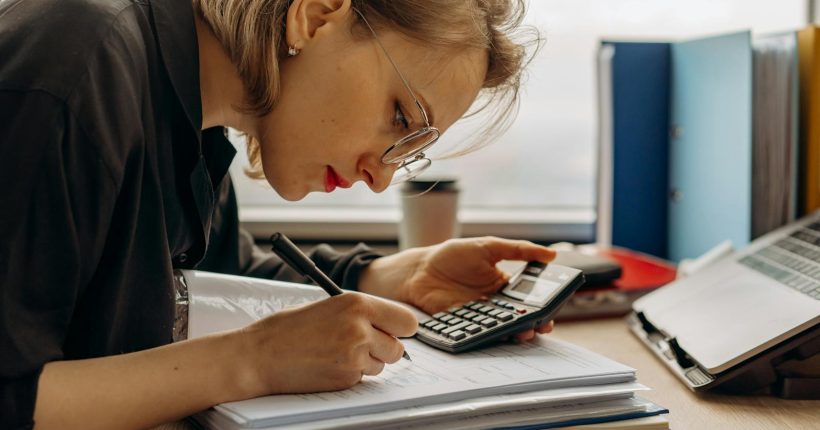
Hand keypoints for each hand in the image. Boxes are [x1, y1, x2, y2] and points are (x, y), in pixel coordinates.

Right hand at [236, 292, 416, 395]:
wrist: (259, 356)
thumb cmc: (287, 329)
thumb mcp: (329, 306)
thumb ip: (360, 313)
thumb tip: (387, 324)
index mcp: (357, 303)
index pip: (407, 321)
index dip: (401, 329)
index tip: (395, 331)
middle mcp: (360, 328)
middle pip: (398, 348)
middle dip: (385, 349)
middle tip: (364, 345)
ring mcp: (354, 356)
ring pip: (381, 366)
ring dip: (367, 362)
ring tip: (337, 352)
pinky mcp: (345, 378)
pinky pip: (362, 378)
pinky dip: (350, 374)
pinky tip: (328, 365)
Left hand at [359, 237, 556, 341]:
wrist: (419, 270)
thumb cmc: (452, 256)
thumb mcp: (488, 246)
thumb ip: (518, 250)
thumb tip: (551, 254)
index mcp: (503, 285)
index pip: (529, 298)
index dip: (542, 304)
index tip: (553, 308)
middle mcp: (494, 303)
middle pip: (519, 317)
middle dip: (534, 322)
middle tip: (544, 324)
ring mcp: (480, 316)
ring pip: (503, 328)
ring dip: (516, 332)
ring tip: (526, 331)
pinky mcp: (464, 325)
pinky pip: (481, 333)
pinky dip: (491, 335)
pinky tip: (499, 333)